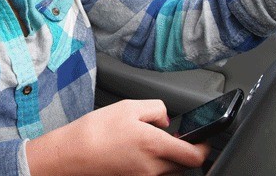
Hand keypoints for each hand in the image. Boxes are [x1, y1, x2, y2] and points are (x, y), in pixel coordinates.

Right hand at [26, 99, 209, 175]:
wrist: (72, 154)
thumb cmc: (97, 130)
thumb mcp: (130, 106)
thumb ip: (156, 109)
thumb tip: (166, 120)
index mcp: (155, 146)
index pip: (194, 156)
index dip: (204, 148)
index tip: (203, 140)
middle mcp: (153, 168)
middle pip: (184, 166)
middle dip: (184, 152)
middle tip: (173, 138)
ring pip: (169, 172)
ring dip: (169, 159)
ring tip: (151, 143)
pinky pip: (153, 175)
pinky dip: (154, 165)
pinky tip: (137, 152)